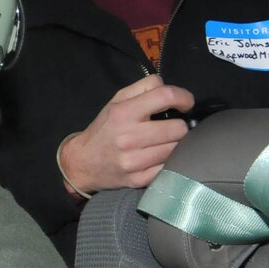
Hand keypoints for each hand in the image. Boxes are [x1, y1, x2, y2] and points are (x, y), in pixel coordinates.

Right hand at [58, 74, 195, 195]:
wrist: (83, 162)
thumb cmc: (105, 128)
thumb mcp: (117, 100)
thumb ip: (144, 87)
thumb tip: (171, 90)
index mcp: (124, 112)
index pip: (165, 96)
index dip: (183, 97)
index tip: (185, 103)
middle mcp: (129, 137)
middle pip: (178, 128)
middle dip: (179, 125)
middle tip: (170, 127)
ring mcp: (134, 161)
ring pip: (176, 149)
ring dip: (174, 144)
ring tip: (163, 143)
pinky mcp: (139, 180)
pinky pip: (169, 168)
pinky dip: (168, 161)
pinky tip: (158, 157)